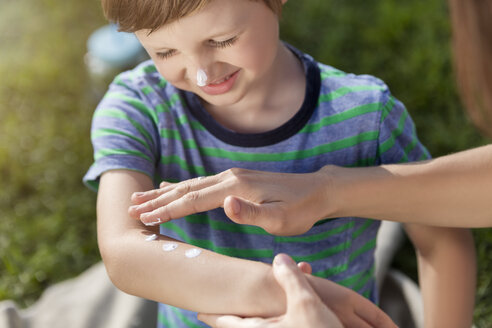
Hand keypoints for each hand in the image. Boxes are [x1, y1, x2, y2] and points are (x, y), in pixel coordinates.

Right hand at [129, 167, 332, 234]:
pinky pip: (202, 182)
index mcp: (236, 188)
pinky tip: (174, 188)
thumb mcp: (280, 218)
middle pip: (187, 188)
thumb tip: (224, 203)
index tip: (145, 216)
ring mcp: (233, 176)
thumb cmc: (301, 209)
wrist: (318, 191)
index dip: (168, 209)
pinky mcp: (237, 180)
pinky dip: (183, 187)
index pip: (194, 199)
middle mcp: (230, 177)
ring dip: (167, 192)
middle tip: (132, 206)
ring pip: (192, 184)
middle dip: (158, 199)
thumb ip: (251, 211)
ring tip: (145, 197)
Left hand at [197, 253, 343, 327]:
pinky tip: (296, 302)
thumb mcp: (306, 304)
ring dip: (266, 307)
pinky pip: (283, 324)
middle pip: (243, 322)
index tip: (197, 310)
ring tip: (266, 297)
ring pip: (265, 323)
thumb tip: (279, 258)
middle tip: (221, 305)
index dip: (210, 314)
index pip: (224, 321)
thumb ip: (291, 279)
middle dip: (238, 307)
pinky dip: (284, 312)